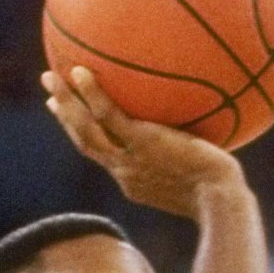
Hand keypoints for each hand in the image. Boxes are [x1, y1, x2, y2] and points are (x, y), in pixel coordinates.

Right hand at [41, 63, 245, 217]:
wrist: (221, 201)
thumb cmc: (224, 191)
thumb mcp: (204, 174)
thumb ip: (196, 153)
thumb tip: (209, 129)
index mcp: (134, 180)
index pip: (104, 155)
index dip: (84, 134)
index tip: (70, 116)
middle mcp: (124, 172)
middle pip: (85, 142)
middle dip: (65, 117)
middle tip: (49, 93)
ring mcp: (129, 160)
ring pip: (86, 130)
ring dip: (65, 103)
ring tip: (50, 76)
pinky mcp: (140, 144)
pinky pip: (108, 115)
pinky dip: (91, 94)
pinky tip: (80, 71)